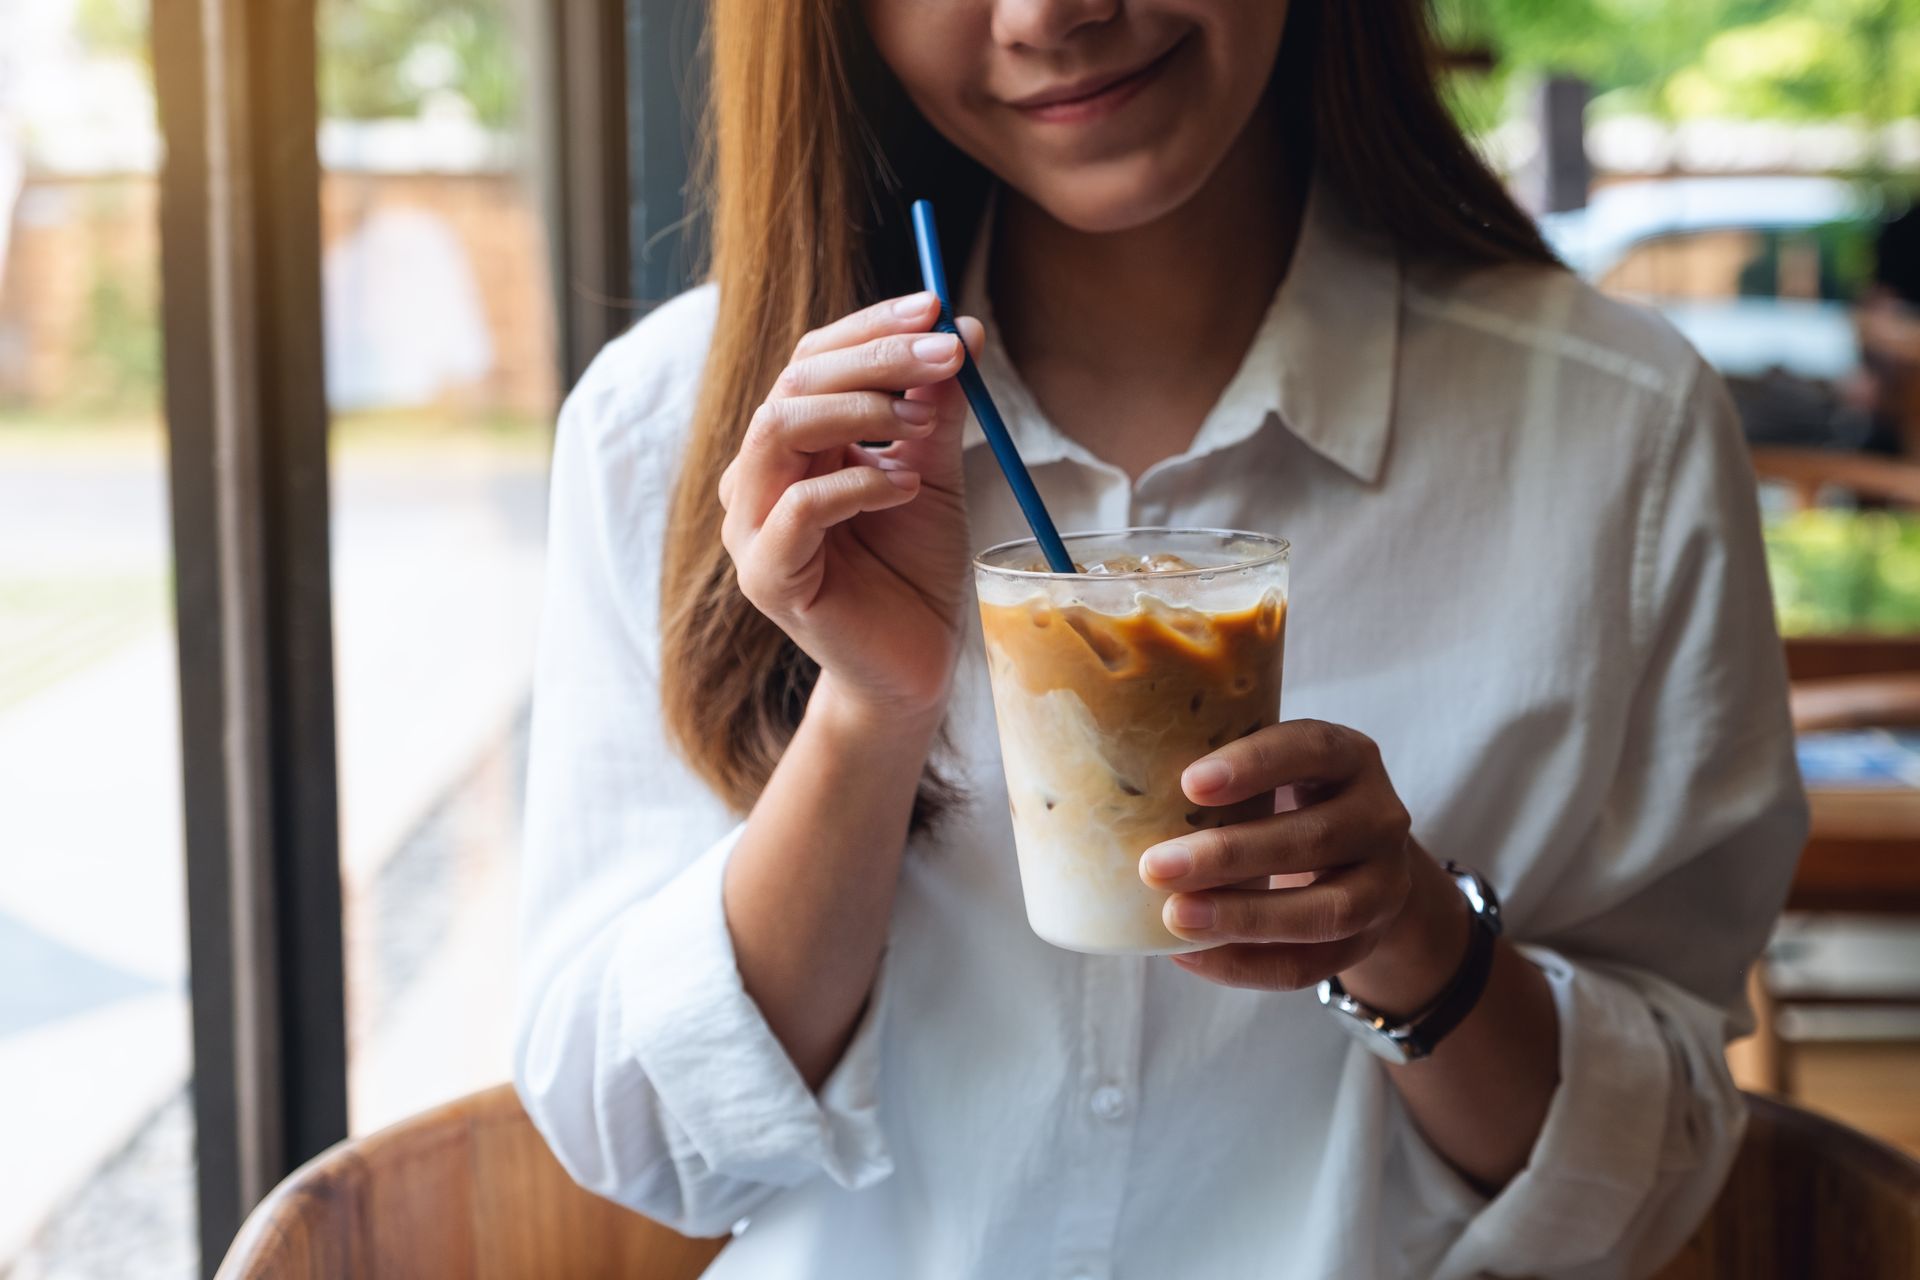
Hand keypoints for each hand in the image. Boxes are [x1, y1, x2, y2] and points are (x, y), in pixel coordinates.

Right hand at [719, 292, 984, 723]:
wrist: (913, 667)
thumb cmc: (914, 571)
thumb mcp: (934, 474)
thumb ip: (937, 409)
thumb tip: (964, 327)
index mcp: (793, 444)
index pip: (814, 358)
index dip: (872, 327)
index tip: (939, 308)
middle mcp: (759, 476)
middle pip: (795, 382)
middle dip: (876, 358)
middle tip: (946, 353)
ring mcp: (753, 527)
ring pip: (778, 431)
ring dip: (856, 409)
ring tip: (918, 420)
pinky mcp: (768, 576)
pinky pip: (799, 509)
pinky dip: (856, 485)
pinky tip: (906, 488)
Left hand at [1139, 720, 1468, 1008]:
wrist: (1355, 861)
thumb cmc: (1283, 800)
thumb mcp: (1269, 770)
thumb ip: (1214, 770)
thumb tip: (1094, 774)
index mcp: (1349, 758)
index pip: (1313, 749)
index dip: (1256, 764)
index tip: (1189, 784)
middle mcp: (1380, 816)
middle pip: (1316, 837)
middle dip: (1230, 855)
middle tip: (1154, 866)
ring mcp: (1384, 883)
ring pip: (1326, 910)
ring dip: (1244, 917)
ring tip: (1174, 917)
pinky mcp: (1368, 940)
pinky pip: (1311, 965)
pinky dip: (1247, 966)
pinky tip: (1190, 956)